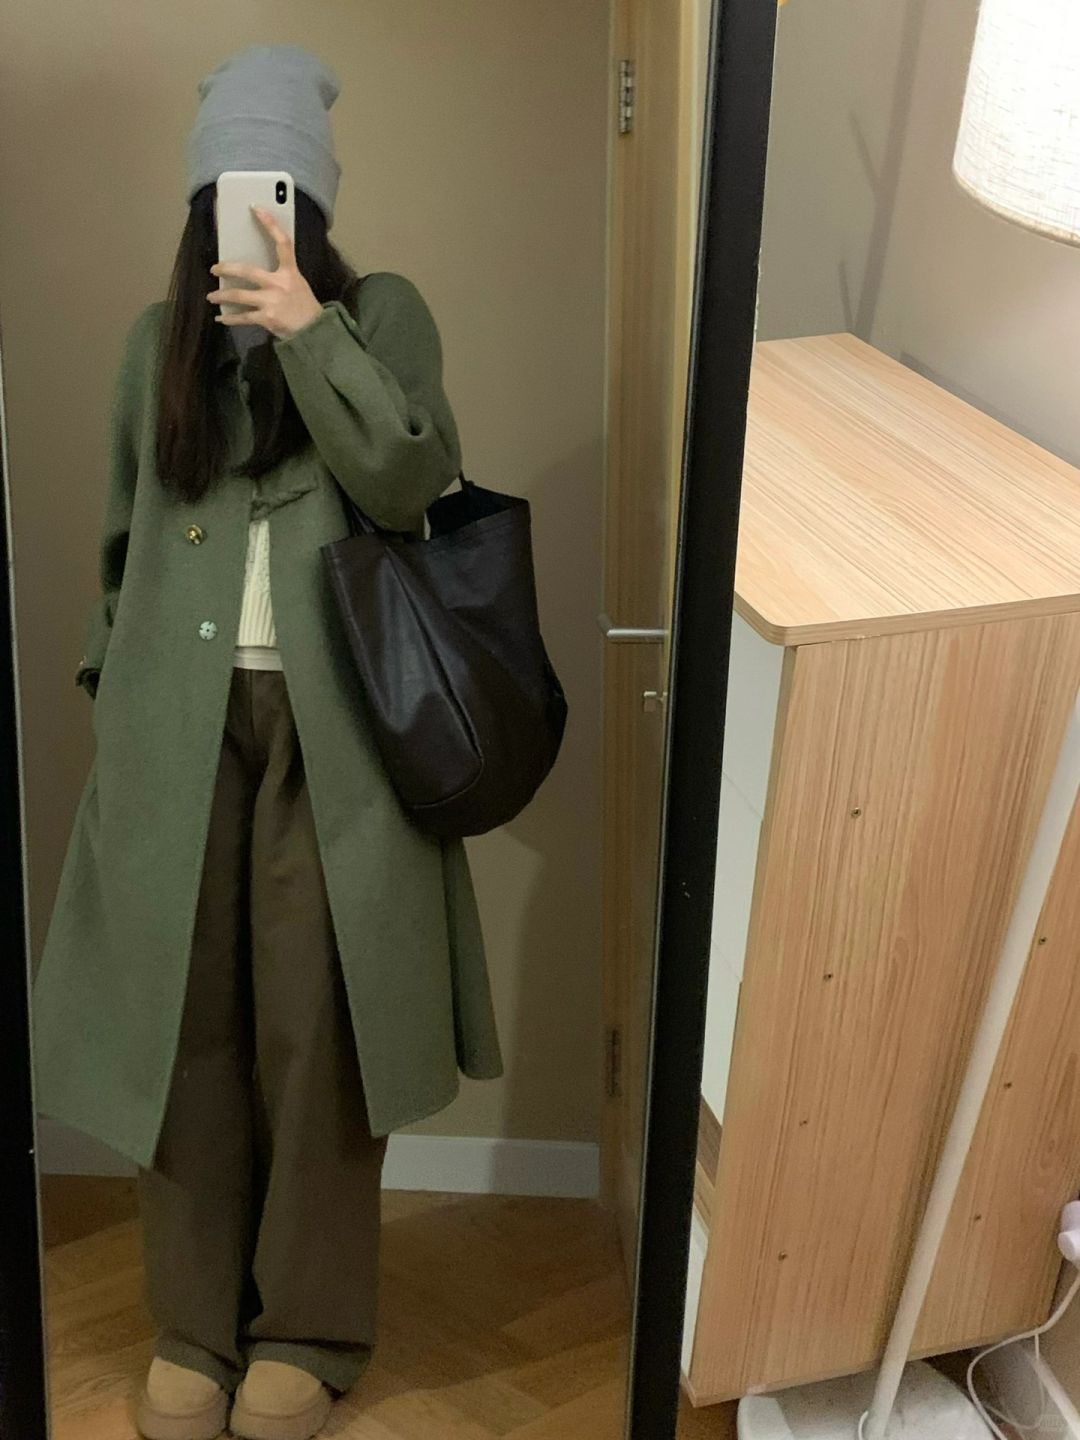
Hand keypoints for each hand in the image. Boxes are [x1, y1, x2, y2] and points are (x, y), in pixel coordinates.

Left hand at [207, 205, 322, 338]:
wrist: (315, 332)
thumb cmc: (305, 307)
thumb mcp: (298, 284)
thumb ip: (281, 276)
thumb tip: (256, 272)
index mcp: (290, 272)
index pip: (282, 243)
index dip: (270, 224)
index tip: (256, 209)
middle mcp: (279, 284)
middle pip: (247, 270)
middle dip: (227, 269)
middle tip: (215, 269)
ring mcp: (271, 301)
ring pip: (239, 295)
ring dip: (222, 296)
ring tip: (212, 297)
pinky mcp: (266, 318)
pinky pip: (243, 317)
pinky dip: (230, 319)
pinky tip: (221, 319)